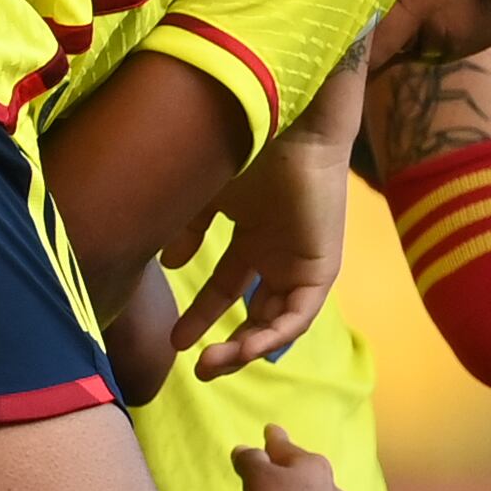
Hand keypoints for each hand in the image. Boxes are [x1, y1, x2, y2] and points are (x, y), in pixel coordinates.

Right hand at [173, 124, 346, 377]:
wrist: (289, 124)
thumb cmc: (247, 149)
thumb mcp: (207, 196)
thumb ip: (189, 232)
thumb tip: (170, 264)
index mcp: (253, 236)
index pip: (226, 287)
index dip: (201, 315)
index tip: (175, 342)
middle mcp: (278, 253)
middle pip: (254, 312)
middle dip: (227, 342)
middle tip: (197, 367)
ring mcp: (300, 262)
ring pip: (277, 321)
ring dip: (248, 347)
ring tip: (216, 362)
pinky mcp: (320, 268)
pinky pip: (299, 314)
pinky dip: (275, 334)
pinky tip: (247, 348)